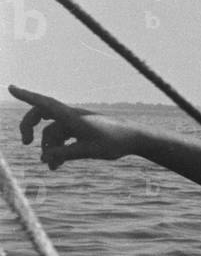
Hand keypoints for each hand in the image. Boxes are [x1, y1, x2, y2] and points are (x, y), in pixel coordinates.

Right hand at [9, 85, 138, 169]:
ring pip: (53, 132)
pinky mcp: (82, 131)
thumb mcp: (88, 151)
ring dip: (49, 149)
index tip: (11, 88)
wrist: (134, 139)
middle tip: (25, 143)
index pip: (44, 103)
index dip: (26, 96)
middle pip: (42, 115)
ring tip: (53, 167)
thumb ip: (64, 154)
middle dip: (30, 127)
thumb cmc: (114, 142)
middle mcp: (72, 117)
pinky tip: (58, 165)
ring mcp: (76, 123)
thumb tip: (42, 157)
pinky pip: (63, 138)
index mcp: (72, 117)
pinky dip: (58, 150)